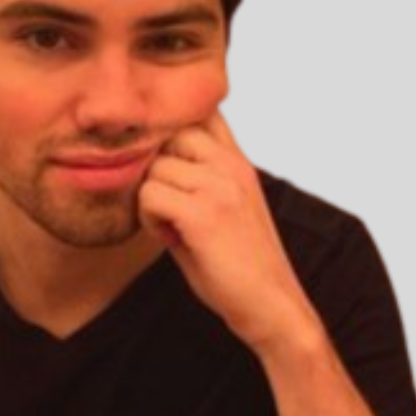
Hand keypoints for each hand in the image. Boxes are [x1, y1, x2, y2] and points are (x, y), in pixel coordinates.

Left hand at [138, 111, 321, 356]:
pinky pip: (150, 195)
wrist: (271, 306)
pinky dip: (148, 219)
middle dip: (155, 167)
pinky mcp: (204, 214)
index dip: (173, 130)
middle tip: (164, 204)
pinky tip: (167, 238)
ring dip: (149, 198)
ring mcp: (220, 186)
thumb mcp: (222, 209)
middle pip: (169, 133)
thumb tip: (144, 165)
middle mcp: (232, 165)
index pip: (201, 110)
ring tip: (168, 227)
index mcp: (237, 162)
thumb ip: (193, 181)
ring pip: (154, 166)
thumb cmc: (240, 266)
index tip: (166, 168)